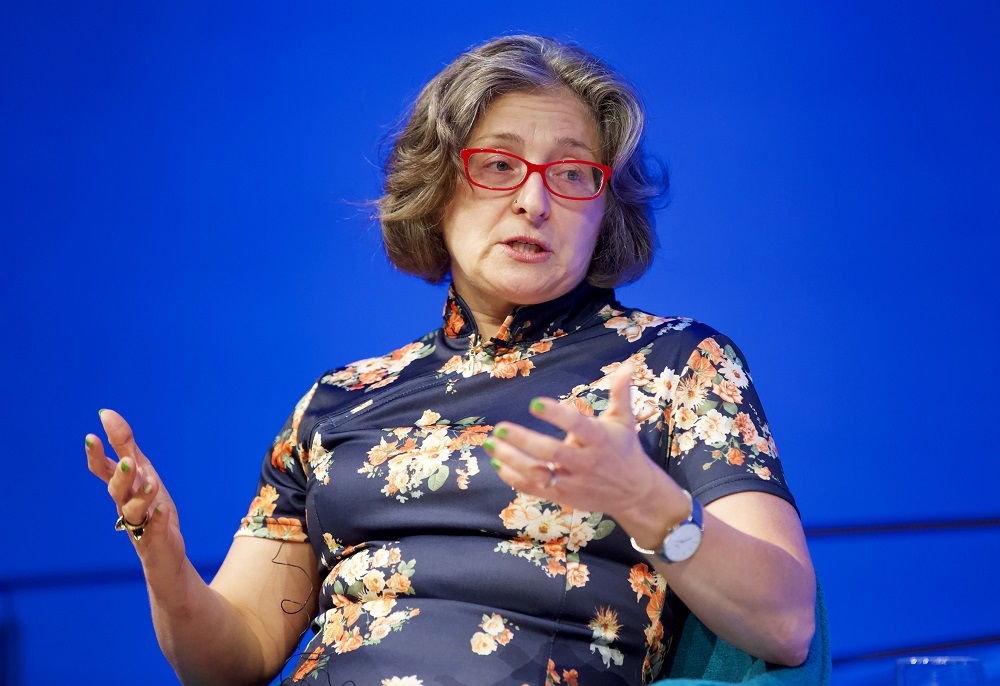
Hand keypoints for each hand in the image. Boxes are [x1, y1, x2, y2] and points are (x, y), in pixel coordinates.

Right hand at [86, 410, 185, 570]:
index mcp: (123, 488)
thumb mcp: (142, 472)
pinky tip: (163, 511)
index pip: (103, 472)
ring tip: (152, 483)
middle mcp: (126, 505)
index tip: (90, 437)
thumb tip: (106, 414)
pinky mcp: (157, 538)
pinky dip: (159, 519)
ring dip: (141, 496)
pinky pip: (156, 529)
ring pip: (134, 511)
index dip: (96, 456)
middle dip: (121, 476)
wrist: (163, 553)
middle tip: (128, 461)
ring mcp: (140, 524)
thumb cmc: (150, 508)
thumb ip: (125, 446)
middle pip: (117, 491)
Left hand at [486, 363, 687, 526]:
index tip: (533, 403)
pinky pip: (534, 489)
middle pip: (551, 452)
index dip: (555, 415)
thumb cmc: (624, 449)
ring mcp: (573, 481)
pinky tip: (497, 463)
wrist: (634, 493)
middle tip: (499, 427)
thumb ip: (620, 392)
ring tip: (490, 444)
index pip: (576, 424)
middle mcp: (585, 461)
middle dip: (523, 440)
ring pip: (538, 473)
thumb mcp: (624, 420)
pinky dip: (513, 478)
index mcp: (599, 438)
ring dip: (511, 459)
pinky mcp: (563, 496)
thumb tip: (627, 364)